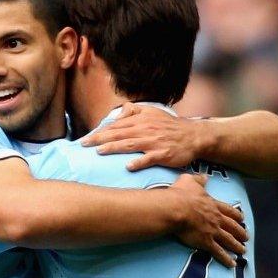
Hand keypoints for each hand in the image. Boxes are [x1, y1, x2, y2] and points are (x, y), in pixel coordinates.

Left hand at [81, 103, 209, 170]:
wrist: (193, 136)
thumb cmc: (170, 126)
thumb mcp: (152, 112)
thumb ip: (134, 111)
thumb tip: (119, 112)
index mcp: (141, 120)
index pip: (116, 125)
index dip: (100, 131)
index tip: (86, 138)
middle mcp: (146, 129)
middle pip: (119, 133)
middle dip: (100, 139)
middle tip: (84, 144)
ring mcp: (154, 142)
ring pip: (130, 144)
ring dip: (114, 147)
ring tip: (99, 151)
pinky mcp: (164, 154)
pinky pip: (149, 158)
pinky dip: (139, 162)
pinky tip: (129, 166)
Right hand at [167, 174, 247, 267]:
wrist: (176, 209)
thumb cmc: (181, 194)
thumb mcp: (189, 181)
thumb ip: (198, 179)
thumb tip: (205, 176)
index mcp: (212, 204)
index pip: (228, 210)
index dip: (236, 215)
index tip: (242, 218)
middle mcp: (216, 218)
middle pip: (232, 226)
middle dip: (240, 232)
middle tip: (246, 237)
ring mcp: (213, 231)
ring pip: (229, 240)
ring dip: (237, 246)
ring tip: (243, 251)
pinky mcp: (206, 242)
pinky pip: (218, 252)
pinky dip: (226, 258)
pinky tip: (232, 263)